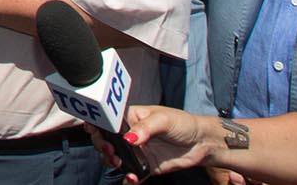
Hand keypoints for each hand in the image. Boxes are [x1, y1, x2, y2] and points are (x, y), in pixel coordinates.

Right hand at [93, 105, 219, 179]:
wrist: (202, 143)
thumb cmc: (183, 123)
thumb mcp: (163, 120)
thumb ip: (145, 128)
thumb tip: (129, 138)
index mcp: (130, 117)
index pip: (108, 120)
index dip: (97, 125)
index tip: (94, 132)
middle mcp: (130, 134)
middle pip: (106, 140)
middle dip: (102, 146)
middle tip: (110, 151)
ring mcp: (137, 151)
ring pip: (114, 158)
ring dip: (112, 162)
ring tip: (120, 164)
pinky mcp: (146, 167)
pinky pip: (131, 174)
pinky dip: (128, 179)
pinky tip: (132, 179)